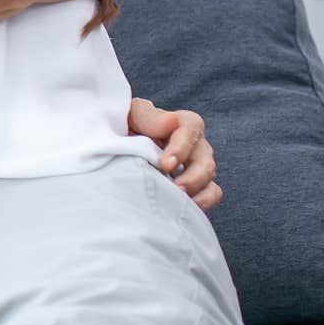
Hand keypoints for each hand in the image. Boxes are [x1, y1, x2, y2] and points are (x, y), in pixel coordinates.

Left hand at [128, 97, 220, 211]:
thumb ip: (147, 117)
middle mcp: (192, 144)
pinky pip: (210, 193)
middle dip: (192, 176)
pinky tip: (181, 208)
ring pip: (209, 176)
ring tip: (177, 200)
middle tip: (175, 188)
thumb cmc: (121, 127)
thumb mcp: (129, 116)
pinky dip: (202, 202)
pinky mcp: (194, 185)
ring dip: (196, 190)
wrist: (112, 149)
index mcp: (178, 123)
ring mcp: (196, 165)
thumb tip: (170, 122)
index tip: (166, 165)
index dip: (181, 147)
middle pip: (205, 157)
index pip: (190, 128)